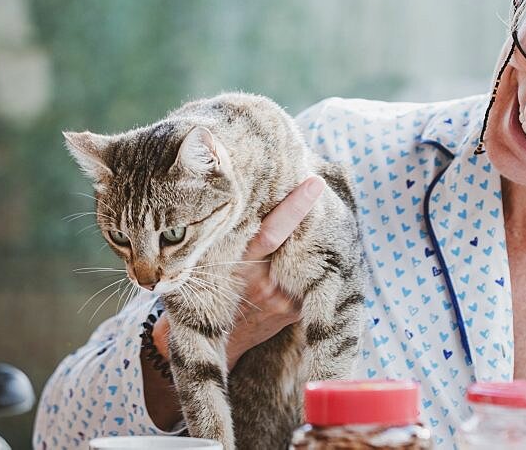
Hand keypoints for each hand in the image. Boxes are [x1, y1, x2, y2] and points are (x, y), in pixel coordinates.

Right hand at [224, 175, 325, 369]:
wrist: (213, 342)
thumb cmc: (206, 293)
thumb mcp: (207, 263)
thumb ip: (228, 237)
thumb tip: (246, 196)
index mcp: (237, 268)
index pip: (270, 233)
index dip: (294, 208)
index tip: (313, 183)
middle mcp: (263, 284)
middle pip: (297, 242)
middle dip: (310, 214)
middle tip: (319, 182)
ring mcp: (283, 300)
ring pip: (308, 259)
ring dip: (314, 235)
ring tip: (315, 206)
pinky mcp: (296, 311)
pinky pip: (312, 279)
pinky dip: (314, 260)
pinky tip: (314, 241)